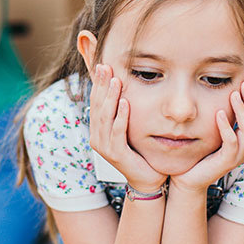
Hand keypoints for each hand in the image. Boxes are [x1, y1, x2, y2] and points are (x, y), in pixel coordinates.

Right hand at [89, 63, 165, 193]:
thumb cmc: (139, 152)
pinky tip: (126, 103)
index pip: (95, 102)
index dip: (99, 84)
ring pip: (105, 117)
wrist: (148, 178)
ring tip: (116, 81)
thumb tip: (123, 88)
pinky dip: (121, 117)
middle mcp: (97, 137)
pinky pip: (117, 132)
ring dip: (111, 98)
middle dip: (102, 86)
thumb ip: (123, 111)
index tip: (103, 65)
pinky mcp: (116, 155)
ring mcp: (105, 147)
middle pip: (98, 106)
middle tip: (106, 67)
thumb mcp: (128, 128)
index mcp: (98, 130)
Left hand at [172, 79, 243, 194]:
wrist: (188, 179)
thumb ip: (220, 118)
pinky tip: (219, 113)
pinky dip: (226, 127)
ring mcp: (238, 156)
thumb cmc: (200, 153)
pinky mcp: (226, 162)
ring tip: (234, 95)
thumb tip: (220, 94)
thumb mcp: (212, 132)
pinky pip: (231, 143)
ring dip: (242, 111)